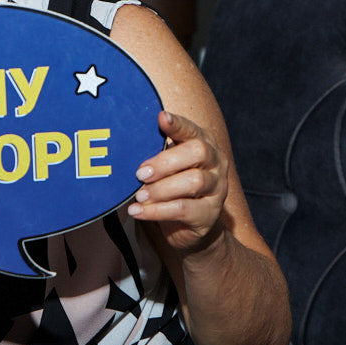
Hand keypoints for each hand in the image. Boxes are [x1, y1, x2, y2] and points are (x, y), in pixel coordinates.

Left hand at [128, 111, 228, 254]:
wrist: (188, 226)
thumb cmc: (174, 188)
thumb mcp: (166, 167)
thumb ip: (156, 154)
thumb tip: (129, 146)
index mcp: (204, 144)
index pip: (192, 130)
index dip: (177, 124)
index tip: (161, 118)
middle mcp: (216, 164)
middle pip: (198, 153)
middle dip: (165, 162)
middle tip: (141, 173)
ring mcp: (217, 189)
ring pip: (193, 182)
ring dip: (160, 189)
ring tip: (139, 195)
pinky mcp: (209, 214)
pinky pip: (183, 209)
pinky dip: (156, 210)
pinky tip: (138, 211)